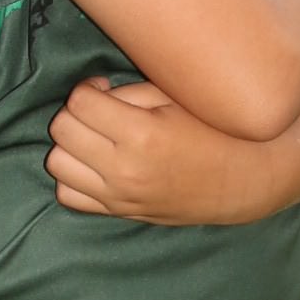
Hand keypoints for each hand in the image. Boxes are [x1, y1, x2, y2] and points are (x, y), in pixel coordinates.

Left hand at [46, 77, 272, 225]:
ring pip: (57, 162)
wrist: (242, 183)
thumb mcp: (178, 100)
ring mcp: (118, 196)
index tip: (104, 87)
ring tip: (94, 136)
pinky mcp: (118, 212)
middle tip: (99, 109)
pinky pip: (68, 195)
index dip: (88, 87)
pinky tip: (92, 162)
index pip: (79, 102)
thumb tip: (95, 93)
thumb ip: (131, 94)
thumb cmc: (214, 132)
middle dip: (75, 111)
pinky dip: (72, 176)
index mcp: (141, 134)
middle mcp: (123, 169)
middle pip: (62, 129)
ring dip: (69, 143)